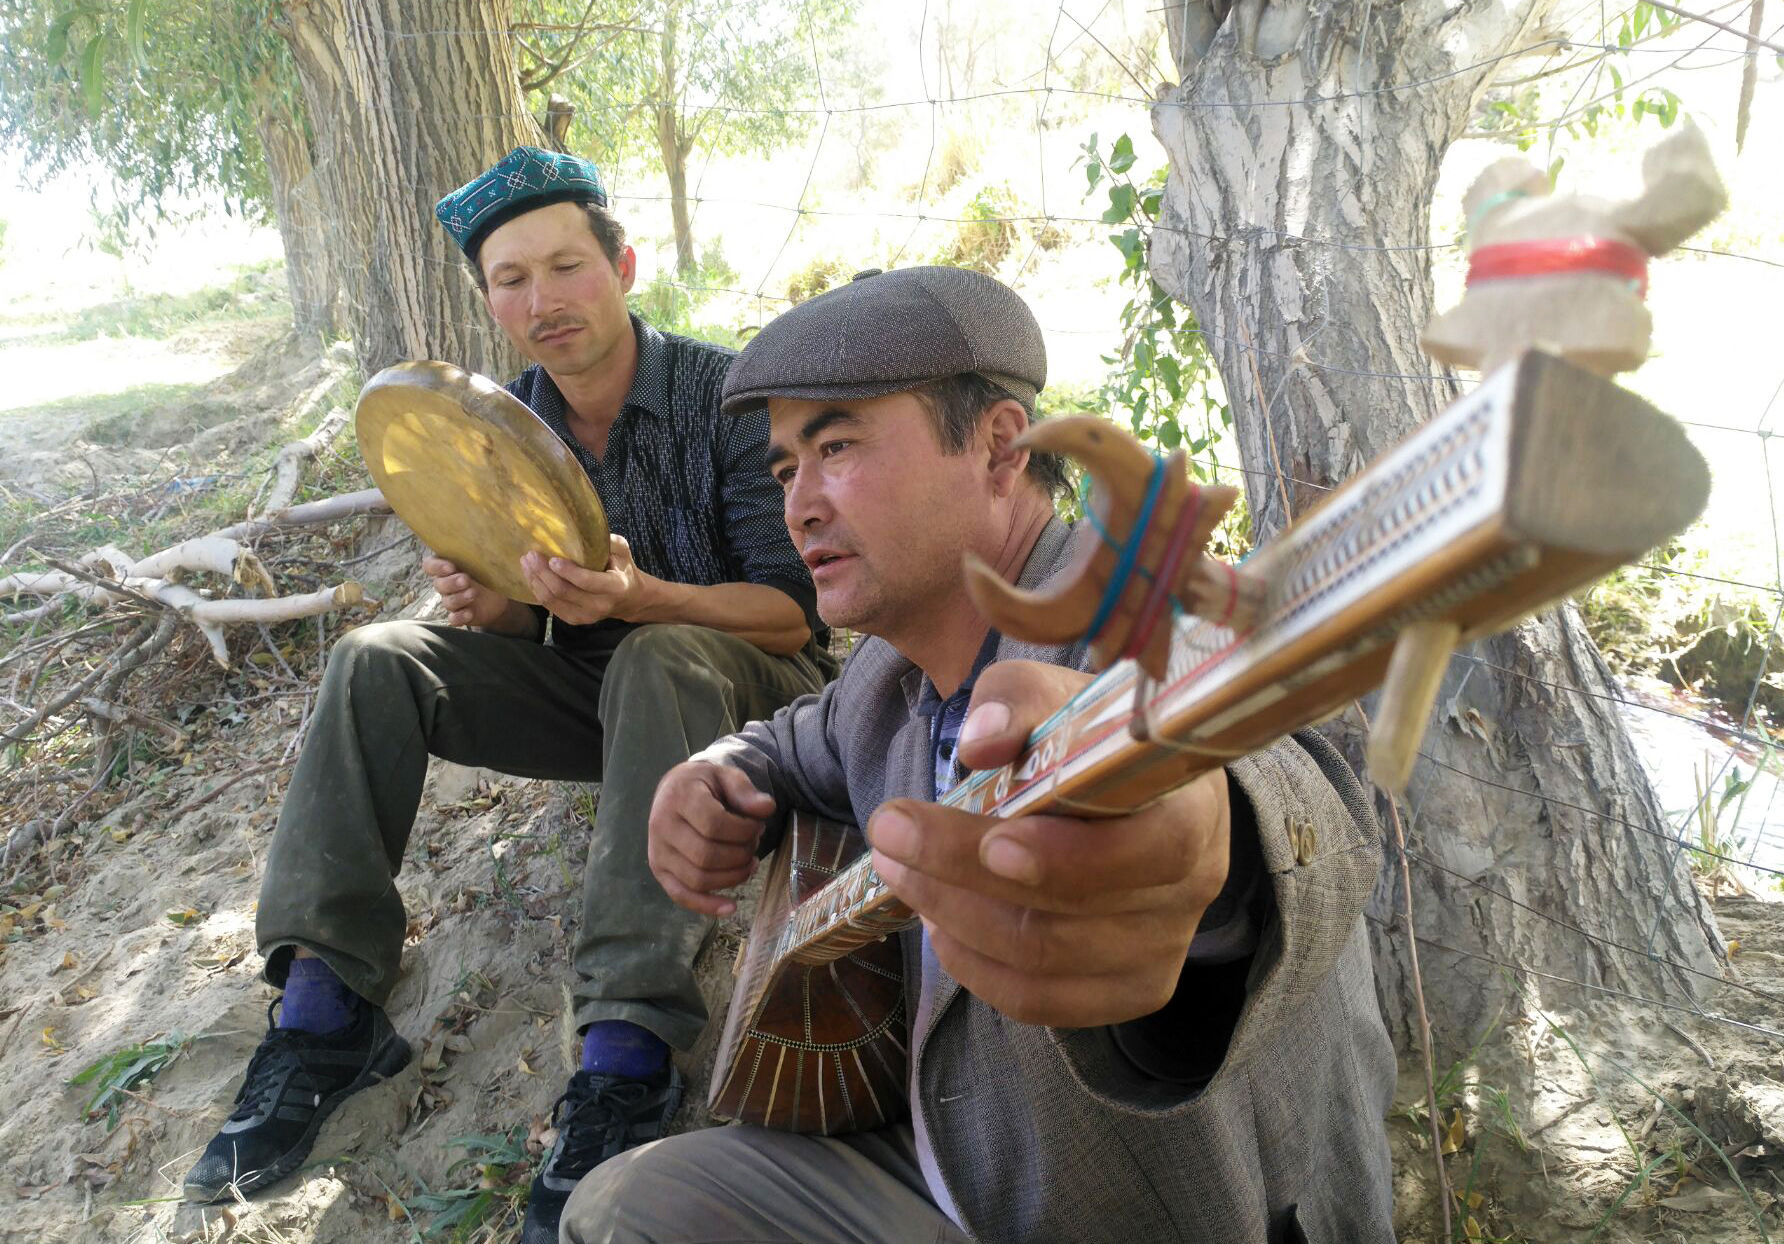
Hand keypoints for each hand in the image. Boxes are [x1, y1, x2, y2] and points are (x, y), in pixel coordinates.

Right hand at [423, 556, 515, 628]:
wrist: (500, 597)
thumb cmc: (488, 573)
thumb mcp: (486, 561)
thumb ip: (482, 552)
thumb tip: (494, 541)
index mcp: (448, 567)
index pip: (430, 565)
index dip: (436, 567)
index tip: (451, 567)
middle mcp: (446, 584)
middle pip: (439, 585)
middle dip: (451, 583)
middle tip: (466, 580)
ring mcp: (452, 600)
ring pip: (447, 602)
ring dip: (459, 598)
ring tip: (473, 594)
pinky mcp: (460, 615)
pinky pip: (453, 619)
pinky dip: (460, 617)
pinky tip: (470, 612)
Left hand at [522, 534, 649, 626]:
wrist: (629, 599)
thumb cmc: (623, 569)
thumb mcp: (623, 551)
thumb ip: (609, 541)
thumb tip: (586, 527)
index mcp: (615, 587)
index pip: (586, 582)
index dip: (567, 571)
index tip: (552, 559)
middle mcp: (600, 605)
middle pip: (563, 591)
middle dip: (543, 573)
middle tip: (531, 555)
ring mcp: (586, 616)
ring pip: (553, 600)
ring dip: (536, 581)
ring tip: (526, 563)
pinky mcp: (575, 620)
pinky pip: (551, 607)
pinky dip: (538, 591)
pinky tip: (532, 577)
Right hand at [649, 761, 777, 916]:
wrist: (675, 789)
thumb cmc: (705, 784)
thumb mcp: (725, 775)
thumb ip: (745, 790)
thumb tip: (767, 808)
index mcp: (678, 797)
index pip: (713, 823)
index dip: (743, 830)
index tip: (758, 825)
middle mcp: (661, 826)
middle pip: (706, 855)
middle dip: (740, 855)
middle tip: (754, 844)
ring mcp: (657, 851)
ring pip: (697, 879)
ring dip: (732, 878)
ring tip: (749, 864)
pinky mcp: (660, 870)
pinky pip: (681, 895)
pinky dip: (707, 905)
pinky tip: (731, 907)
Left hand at [868, 660, 1231, 1027]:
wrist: (1132, 794)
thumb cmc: (1092, 739)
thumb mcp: (1058, 696)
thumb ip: (1020, 703)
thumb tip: (981, 741)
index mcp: (1191, 807)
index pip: (1149, 849)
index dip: (1067, 856)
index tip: (989, 837)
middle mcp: (1192, 888)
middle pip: (1071, 907)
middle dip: (963, 871)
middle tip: (891, 831)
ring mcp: (1161, 949)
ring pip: (1041, 958)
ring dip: (952, 915)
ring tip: (901, 870)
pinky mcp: (1127, 989)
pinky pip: (1038, 1000)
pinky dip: (974, 966)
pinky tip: (939, 922)